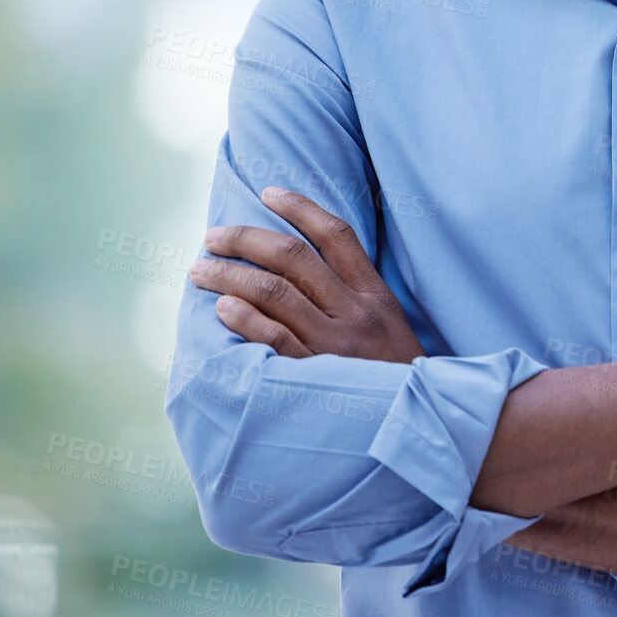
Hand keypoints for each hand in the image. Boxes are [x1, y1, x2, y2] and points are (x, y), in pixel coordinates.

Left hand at [188, 187, 425, 363]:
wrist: (416, 423)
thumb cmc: (392, 376)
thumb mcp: (389, 327)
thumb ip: (354, 297)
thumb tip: (300, 268)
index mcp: (375, 295)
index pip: (336, 235)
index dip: (300, 208)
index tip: (267, 192)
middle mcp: (355, 313)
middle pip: (295, 258)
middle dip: (247, 239)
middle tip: (213, 236)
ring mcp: (335, 344)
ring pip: (275, 292)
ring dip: (230, 275)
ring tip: (201, 270)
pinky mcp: (316, 376)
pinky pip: (274, 339)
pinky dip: (245, 318)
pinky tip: (222, 307)